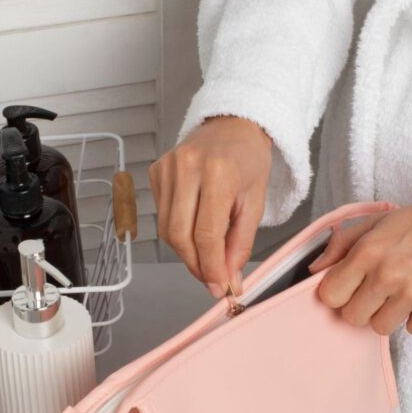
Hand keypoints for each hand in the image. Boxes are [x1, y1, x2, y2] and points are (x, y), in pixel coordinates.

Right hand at [150, 116, 272, 296]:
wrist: (233, 125)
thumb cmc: (248, 160)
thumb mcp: (255, 203)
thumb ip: (240, 244)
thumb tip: (228, 279)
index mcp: (218, 173)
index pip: (206, 234)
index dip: (211, 267)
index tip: (218, 287)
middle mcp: (187, 168)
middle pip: (180, 235)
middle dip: (196, 265)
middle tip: (211, 279)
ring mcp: (167, 168)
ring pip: (167, 229)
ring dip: (186, 252)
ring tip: (206, 256)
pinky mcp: (156, 171)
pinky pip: (162, 215)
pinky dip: (178, 230)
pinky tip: (194, 227)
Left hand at [309, 192, 411, 335]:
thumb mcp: (379, 222)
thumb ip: (342, 243)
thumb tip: (314, 270)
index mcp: (368, 251)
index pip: (330, 295)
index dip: (339, 293)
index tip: (351, 286)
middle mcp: (387, 275)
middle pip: (352, 317)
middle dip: (363, 306)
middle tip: (380, 289)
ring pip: (380, 328)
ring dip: (389, 314)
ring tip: (404, 291)